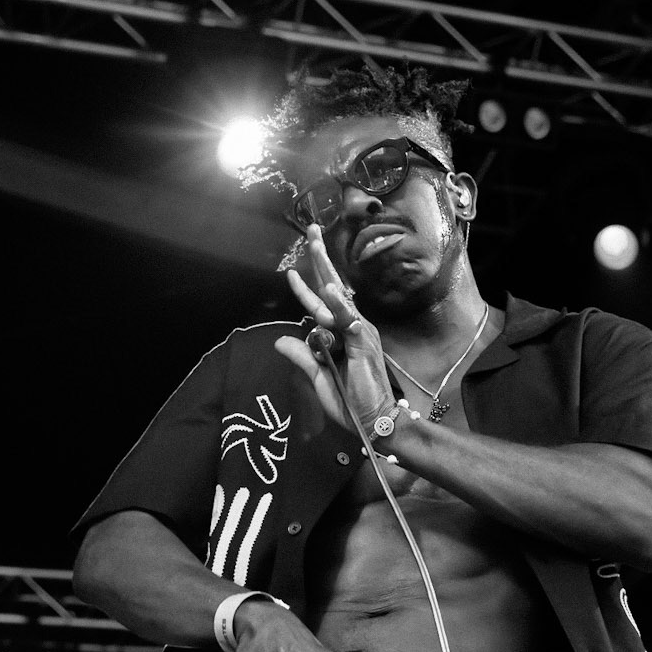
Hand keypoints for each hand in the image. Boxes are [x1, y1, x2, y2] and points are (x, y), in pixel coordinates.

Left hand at [273, 225, 395, 435]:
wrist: (372, 420)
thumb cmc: (349, 399)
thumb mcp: (318, 376)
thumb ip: (301, 356)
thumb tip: (279, 341)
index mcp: (342, 333)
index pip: (321, 304)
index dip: (304, 288)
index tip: (289, 271)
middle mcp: (352, 326)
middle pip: (332, 287)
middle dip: (320, 259)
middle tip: (310, 231)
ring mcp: (359, 333)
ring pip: (339, 298)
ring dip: (326, 271)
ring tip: (315, 246)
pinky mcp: (363, 344)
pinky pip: (349, 321)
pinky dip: (339, 306)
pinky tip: (328, 290)